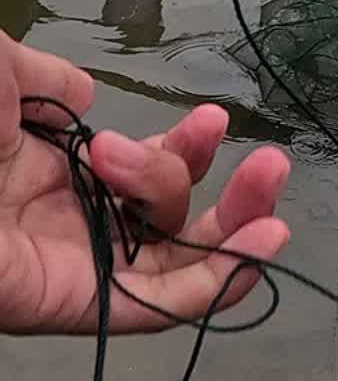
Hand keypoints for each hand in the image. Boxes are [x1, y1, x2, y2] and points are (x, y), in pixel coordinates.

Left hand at [0, 29, 289, 333]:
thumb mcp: (1, 74)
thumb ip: (45, 78)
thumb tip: (86, 98)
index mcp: (47, 176)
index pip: (135, 176)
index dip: (184, 152)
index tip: (213, 119)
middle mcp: (68, 225)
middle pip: (168, 223)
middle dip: (227, 192)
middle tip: (268, 161)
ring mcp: (76, 267)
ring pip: (175, 260)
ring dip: (231, 221)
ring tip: (262, 175)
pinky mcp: (75, 306)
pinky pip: (159, 306)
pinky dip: (219, 281)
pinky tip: (266, 244)